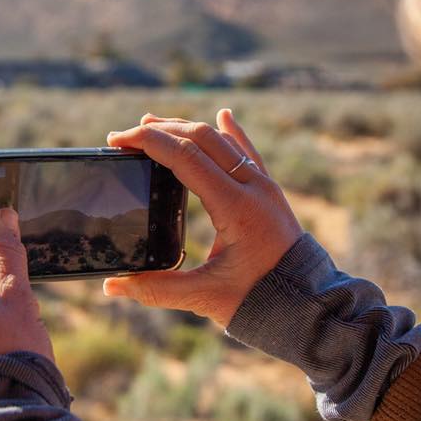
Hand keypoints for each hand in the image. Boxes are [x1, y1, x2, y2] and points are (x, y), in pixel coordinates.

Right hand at [104, 109, 303, 326]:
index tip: (119, 141)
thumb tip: (112, 286)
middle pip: (201, 138)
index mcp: (235, 207)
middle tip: (126, 135)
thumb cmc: (259, 301)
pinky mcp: (270, 192)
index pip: (185, 157)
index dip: (148, 142)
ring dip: (186, 128)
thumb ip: (156, 290)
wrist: (308, 306)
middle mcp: (252, 187)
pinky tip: (224, 114)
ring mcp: (264, 186)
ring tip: (154, 124)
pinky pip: (249, 152)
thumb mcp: (204, 297)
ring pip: (222, 141)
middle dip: (160, 130)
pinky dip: (232, 132)